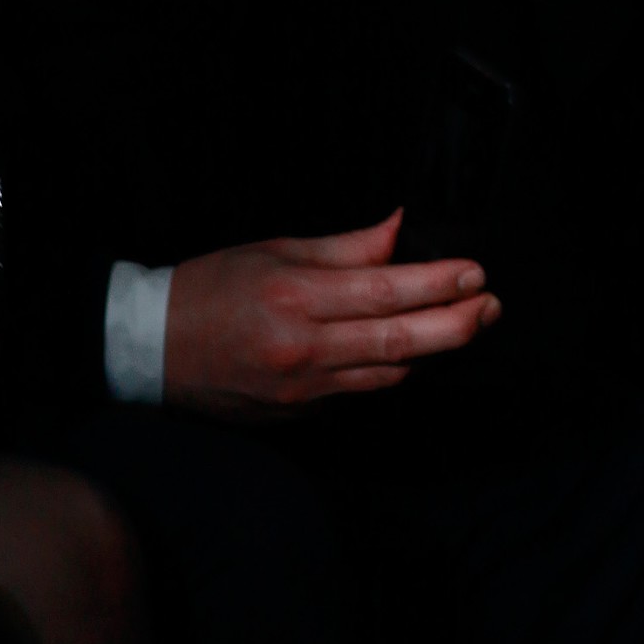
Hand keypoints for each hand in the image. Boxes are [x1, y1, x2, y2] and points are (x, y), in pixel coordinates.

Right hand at [161, 212, 497, 414]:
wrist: (150, 350)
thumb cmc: (211, 289)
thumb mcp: (275, 251)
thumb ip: (345, 247)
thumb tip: (400, 229)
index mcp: (296, 300)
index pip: (385, 292)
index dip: (438, 284)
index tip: (476, 273)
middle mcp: (303, 350)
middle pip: (399, 340)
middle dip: (457, 325)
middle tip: (493, 306)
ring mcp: (302, 390)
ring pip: (388, 372)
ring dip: (434, 350)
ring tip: (468, 324)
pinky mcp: (298, 414)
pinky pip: (361, 390)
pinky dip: (393, 369)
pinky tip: (414, 350)